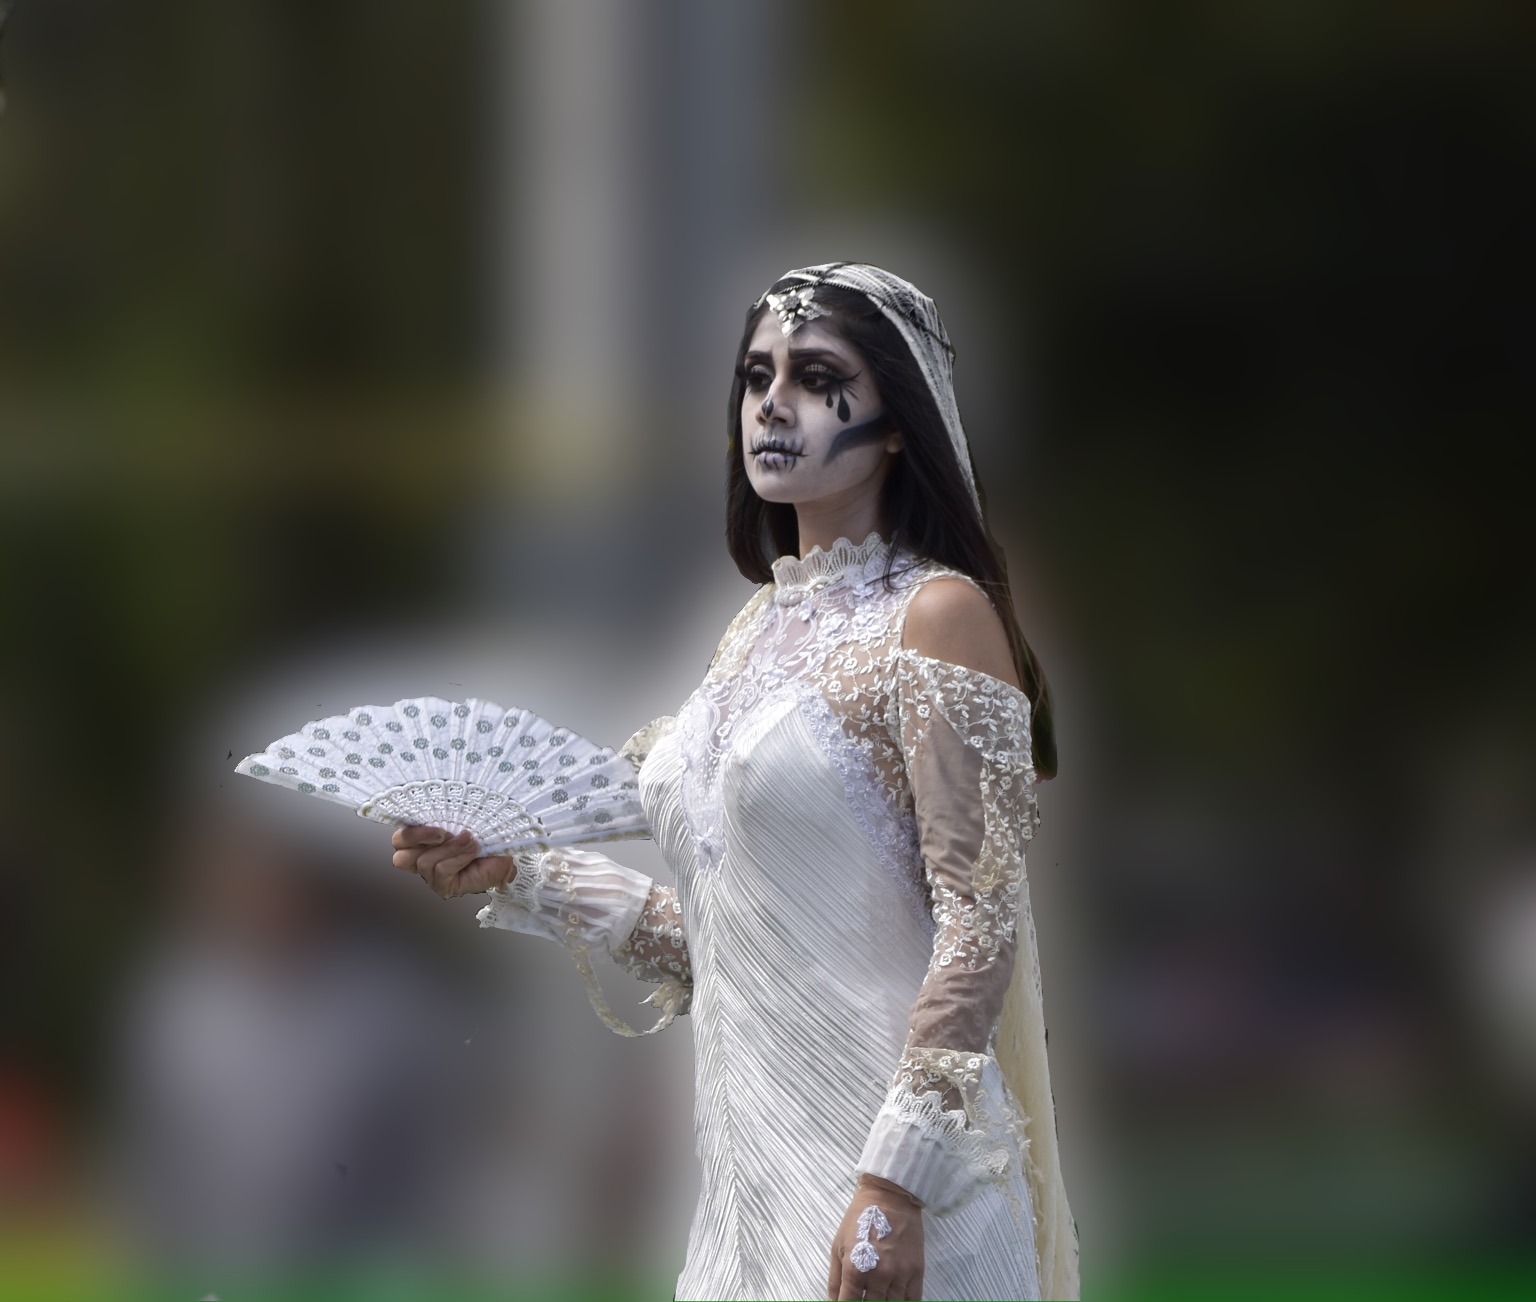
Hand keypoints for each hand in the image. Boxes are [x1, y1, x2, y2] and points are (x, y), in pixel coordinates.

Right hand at [391, 825, 515, 898]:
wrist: (505, 857)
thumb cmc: (485, 838)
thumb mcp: (466, 820)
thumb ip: (451, 813)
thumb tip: (442, 797)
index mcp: (422, 843)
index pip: (399, 840)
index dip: (410, 831)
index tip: (432, 820)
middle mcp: (422, 861)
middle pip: (399, 856)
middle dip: (419, 839)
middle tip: (443, 832)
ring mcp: (432, 877)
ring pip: (423, 862)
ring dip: (448, 848)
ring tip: (467, 840)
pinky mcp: (444, 887)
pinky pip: (442, 871)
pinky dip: (459, 858)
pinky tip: (472, 852)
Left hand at [827, 1174, 923, 1300]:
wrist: (890, 1196)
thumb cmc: (860, 1219)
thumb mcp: (838, 1246)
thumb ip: (835, 1280)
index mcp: (854, 1269)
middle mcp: (878, 1275)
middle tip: (864, 1297)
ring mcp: (900, 1274)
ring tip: (878, 1297)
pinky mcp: (917, 1271)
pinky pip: (913, 1301)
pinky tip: (895, 1300)